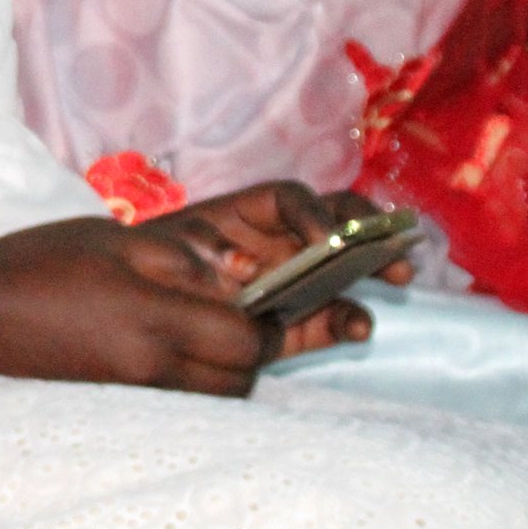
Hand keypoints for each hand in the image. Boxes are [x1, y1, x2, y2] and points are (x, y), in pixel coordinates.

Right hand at [0, 210, 271, 396]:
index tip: (272, 293)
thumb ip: (180, 256)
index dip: (271, 321)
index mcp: (157, 321)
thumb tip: (236, 269)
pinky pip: (182, 394)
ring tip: (209, 324)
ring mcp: (136, 389)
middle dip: (255, 350)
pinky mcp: (120, 396)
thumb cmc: (39, 262)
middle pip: (241, 381)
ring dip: (228, 366)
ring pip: (215, 394)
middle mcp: (154, 367)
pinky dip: (194, 373)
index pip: (248, 341)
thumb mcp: (113, 239)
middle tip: (245, 311)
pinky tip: (172, 337)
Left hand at [150, 182, 403, 358]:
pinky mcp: (293, 325)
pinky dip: (347, 321)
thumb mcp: (164, 251)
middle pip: (333, 221)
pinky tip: (357, 328)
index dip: (312, 213)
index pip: (289, 200)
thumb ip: (203, 254)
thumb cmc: (145, 268)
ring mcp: (289, 282)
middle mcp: (274, 242)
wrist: (129, 314)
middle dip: (366, 229)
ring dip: (372, 268)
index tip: (325, 240)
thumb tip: (247, 269)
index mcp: (244, 215)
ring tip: (398, 277)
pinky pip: (329, 319)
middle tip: (393, 249)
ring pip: (341, 267)